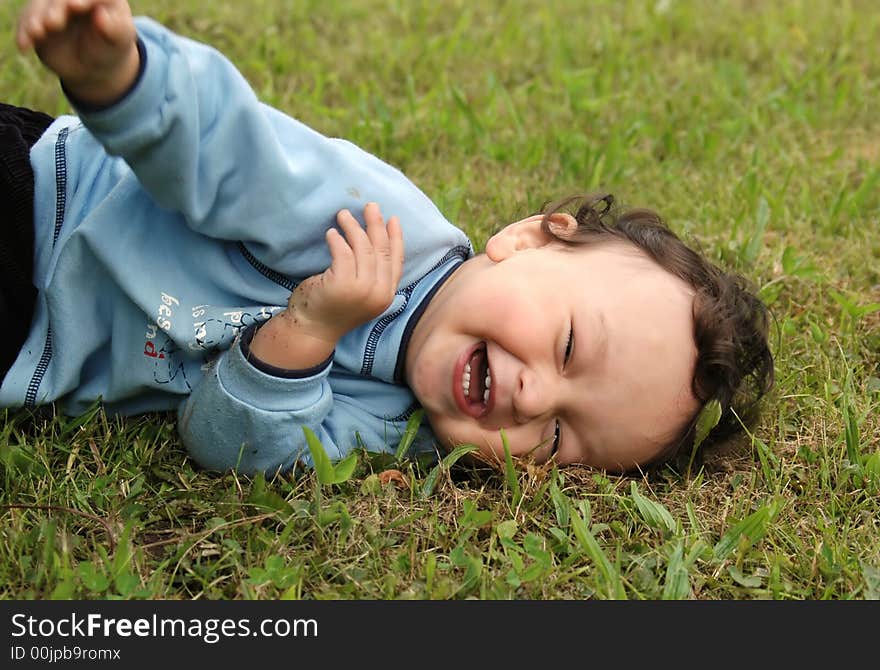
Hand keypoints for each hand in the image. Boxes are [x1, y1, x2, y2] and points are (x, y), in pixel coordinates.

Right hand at [16, 0, 138, 105]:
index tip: (76, 6)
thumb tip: (103, 16)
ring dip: (35, 19)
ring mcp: (51, 5)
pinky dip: (24, 33)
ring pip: (39, 6)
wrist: (93, 65)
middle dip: (55, 8)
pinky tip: (24, 45)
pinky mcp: (36, 18)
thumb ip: (115, 28)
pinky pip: (26, 21)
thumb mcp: (119, 39)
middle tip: (53, 23)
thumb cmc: (111, 47)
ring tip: (37, 33)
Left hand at [291, 202, 404, 342]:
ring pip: (363, 248)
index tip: (393, 219)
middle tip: (370, 206)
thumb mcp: (360, 293)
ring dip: (353, 227)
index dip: (396, 238)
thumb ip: (371, 275)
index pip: (397, 261)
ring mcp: (362, 290)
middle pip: (382, 250)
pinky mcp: (342, 284)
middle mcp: (378, 293)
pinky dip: (337, 239)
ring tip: (343, 214)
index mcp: (386, 295)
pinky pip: (343, 252)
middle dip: (376, 224)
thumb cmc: (333, 308)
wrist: (311, 330)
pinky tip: (331, 232)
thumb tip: (374, 240)